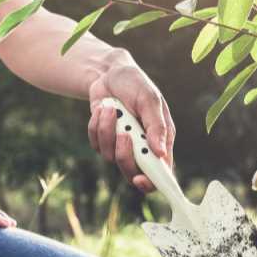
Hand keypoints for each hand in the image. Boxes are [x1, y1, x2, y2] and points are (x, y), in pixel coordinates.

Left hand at [86, 49, 175, 192]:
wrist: (110, 73)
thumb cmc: (136, 84)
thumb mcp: (150, 100)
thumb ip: (156, 126)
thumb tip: (161, 153)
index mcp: (161, 141)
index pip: (160, 173)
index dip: (152, 183)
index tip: (140, 179)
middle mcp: (142, 147)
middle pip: (131, 171)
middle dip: (124, 155)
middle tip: (124, 134)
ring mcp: (121, 145)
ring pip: (110, 156)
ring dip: (108, 130)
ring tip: (111, 108)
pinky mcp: (103, 139)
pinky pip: (96, 144)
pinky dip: (96, 125)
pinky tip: (103, 109)